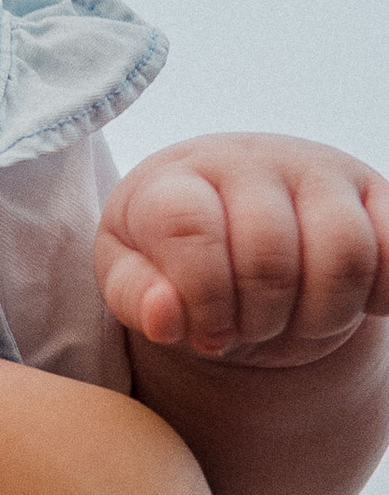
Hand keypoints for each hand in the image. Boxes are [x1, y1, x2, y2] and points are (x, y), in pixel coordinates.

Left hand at [98, 134, 388, 370]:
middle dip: (259, 321)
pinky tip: (350, 304)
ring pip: (346, 255)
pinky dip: (380, 295)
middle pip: (272, 259)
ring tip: (293, 321)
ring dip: (322, 316)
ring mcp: (320, 170)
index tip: (204, 333)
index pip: (189, 229)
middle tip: (248, 330)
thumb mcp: (130, 278)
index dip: (201, 298)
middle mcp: (251, 160)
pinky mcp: (375, 193)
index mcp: (176, 178)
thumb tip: (164, 316)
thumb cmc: (171, 259)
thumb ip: (134, 298)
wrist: (236, 227)